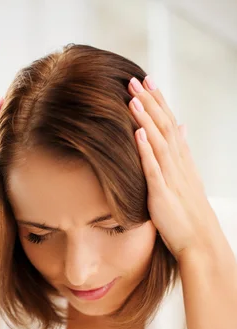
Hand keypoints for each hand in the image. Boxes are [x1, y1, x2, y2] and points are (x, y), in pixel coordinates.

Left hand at [128, 75, 220, 258]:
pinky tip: (137, 133)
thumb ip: (182, 154)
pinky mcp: (162, 194)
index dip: (159, 102)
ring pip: (159, 142)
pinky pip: (153, 169)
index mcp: (183, 162)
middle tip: (134, 80)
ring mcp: (172, 178)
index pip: (170, 124)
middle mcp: (179, 165)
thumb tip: (181, 128)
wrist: (200, 242)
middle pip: (164, 127)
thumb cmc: (190, 215)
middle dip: (149, 102)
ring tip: (132, 98)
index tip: (147, 81)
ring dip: (145, 119)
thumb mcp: (187, 180)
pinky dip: (146, 150)